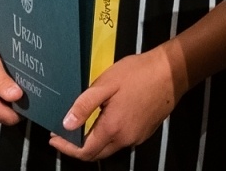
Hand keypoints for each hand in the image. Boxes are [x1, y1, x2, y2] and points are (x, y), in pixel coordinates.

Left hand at [48, 46, 180, 161]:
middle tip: (63, 132)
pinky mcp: (145, 132)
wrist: (172, 72)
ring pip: (109, 147)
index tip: (53, 138)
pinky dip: (107, 136)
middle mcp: (125, 139)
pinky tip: (103, 120)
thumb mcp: (106, 84)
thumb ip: (85, 105)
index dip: (67, 148)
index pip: (85, 152)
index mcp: (113, 128)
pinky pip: (121, 140)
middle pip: (96, 153)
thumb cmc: (137, 74)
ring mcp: (137, 137)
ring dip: (93, 141)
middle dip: (77, 147)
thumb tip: (66, 124)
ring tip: (80, 125)